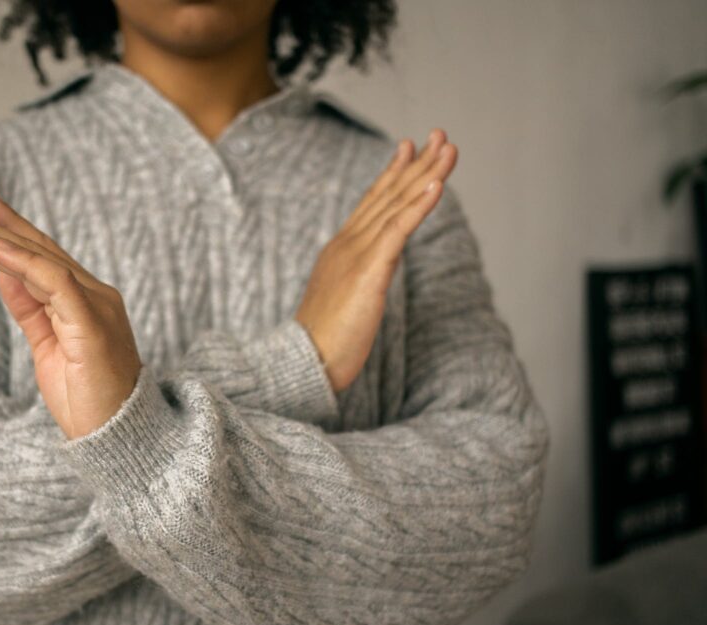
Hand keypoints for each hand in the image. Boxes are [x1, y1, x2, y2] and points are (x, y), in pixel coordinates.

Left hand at [0, 186, 142, 439]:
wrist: (117, 438)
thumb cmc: (88, 399)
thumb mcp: (47, 348)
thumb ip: (30, 309)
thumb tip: (4, 273)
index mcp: (84, 300)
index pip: (42, 254)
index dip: (9, 227)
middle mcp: (94, 294)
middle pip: (36, 249)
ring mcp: (96, 305)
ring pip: (39, 259)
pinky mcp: (92, 323)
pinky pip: (55, 282)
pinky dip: (23, 263)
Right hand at [295, 128, 458, 393]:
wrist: (304, 363)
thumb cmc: (322, 342)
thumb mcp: (345, 299)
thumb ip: (360, 275)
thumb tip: (378, 267)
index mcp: (341, 250)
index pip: (371, 203)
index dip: (393, 174)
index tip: (409, 148)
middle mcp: (347, 244)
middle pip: (387, 195)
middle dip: (416, 163)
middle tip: (440, 135)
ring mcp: (356, 255)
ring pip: (396, 205)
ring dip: (425, 174)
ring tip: (447, 148)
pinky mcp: (368, 272)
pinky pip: (397, 232)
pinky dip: (418, 206)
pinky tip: (437, 185)